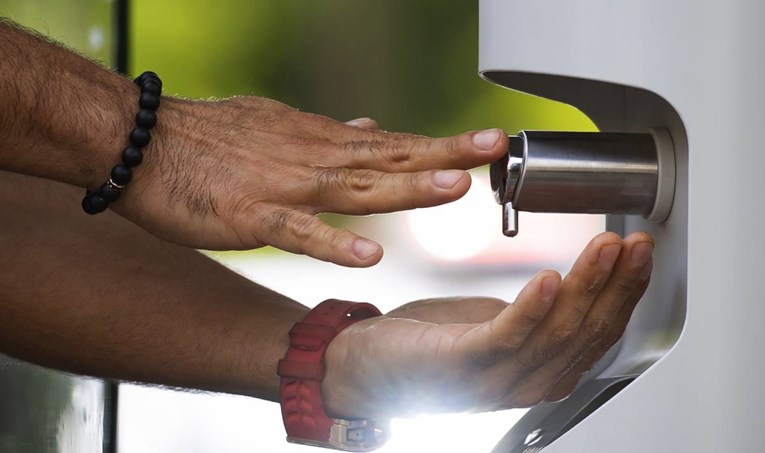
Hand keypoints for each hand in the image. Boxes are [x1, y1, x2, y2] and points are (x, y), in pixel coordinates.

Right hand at [115, 96, 507, 266]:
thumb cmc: (208, 137)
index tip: (484, 144)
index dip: (441, 145)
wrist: (141, 141)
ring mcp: (286, 188)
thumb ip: (328, 133)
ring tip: (454, 189)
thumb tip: (368, 127)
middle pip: (391, 158)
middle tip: (496, 150)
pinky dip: (335, 242)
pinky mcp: (253, 216)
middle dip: (446, 154)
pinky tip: (370, 253)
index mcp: (321, 143)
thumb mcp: (277, 126)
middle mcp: (314, 160)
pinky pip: (300, 232)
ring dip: (407, 188)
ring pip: (356, 188)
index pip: (393, 144)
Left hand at [321, 231, 653, 418]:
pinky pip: (505, 336)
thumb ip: (532, 317)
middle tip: (636, 243)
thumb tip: (567, 286)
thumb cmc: (427, 343)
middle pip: (585, 332)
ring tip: (606, 248)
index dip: (624, 290)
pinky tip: (550, 278)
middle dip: (617, 284)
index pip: (597, 332)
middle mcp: (525, 382)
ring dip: (586, 286)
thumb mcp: (491, 325)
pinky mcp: (460, 365)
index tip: (639, 250)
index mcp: (538, 369)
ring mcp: (495, 379)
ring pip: (556, 333)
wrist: (365, 366)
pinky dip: (531, 308)